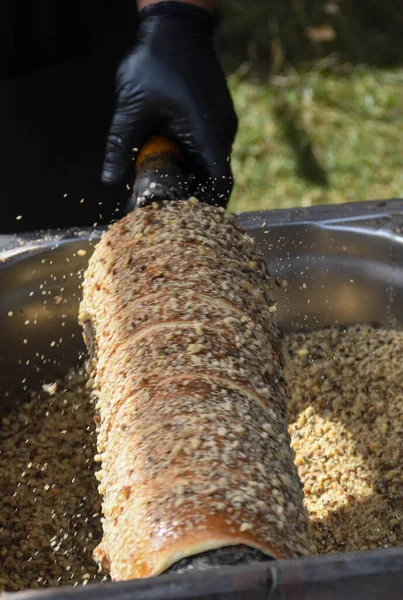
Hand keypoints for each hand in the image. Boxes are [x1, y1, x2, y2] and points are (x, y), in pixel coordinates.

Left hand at [101, 1, 237, 206]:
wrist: (176, 25)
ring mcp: (221, 123)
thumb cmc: (155, 61)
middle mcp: (221, 131)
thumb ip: (120, 145)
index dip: (209, 207)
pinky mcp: (216, 116)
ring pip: (211, 164)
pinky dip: (193, 161)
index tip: (189, 221)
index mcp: (207, 133)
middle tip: (167, 209)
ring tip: (164, 188)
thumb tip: (109, 181)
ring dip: (191, 178)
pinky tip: (171, 162)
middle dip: (193, 197)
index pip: (220, 184)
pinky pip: (208, 148)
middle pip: (215, 178)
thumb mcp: (131, 106)